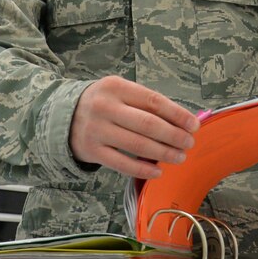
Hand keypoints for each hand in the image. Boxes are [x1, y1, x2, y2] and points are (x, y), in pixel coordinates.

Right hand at [69, 76, 198, 178]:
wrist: (63, 116)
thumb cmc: (102, 103)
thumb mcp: (119, 92)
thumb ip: (145, 103)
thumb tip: (182, 120)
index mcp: (116, 87)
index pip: (154, 101)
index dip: (177, 114)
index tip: (193, 125)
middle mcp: (105, 107)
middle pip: (148, 124)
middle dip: (174, 136)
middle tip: (189, 143)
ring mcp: (97, 130)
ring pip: (138, 145)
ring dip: (163, 153)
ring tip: (179, 157)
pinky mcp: (92, 151)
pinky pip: (122, 164)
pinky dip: (143, 170)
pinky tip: (158, 171)